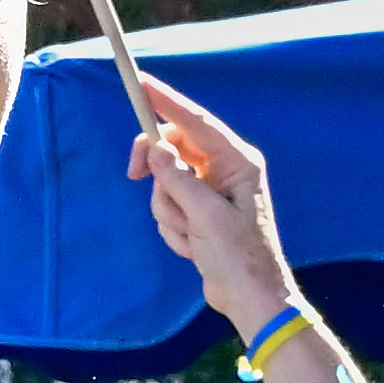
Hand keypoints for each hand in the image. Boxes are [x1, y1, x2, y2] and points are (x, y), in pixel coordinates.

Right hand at [115, 62, 301, 337]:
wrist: (249, 298)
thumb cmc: (239, 257)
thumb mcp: (206, 216)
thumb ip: (178, 179)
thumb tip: (155, 149)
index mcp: (237, 162)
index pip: (195, 122)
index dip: (166, 101)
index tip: (141, 83)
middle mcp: (225, 170)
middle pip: (173, 150)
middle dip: (159, 174)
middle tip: (134, 176)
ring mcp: (211, 192)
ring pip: (166, 183)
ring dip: (170, 212)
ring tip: (192, 237)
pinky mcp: (200, 213)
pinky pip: (169, 207)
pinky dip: (174, 228)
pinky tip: (194, 247)